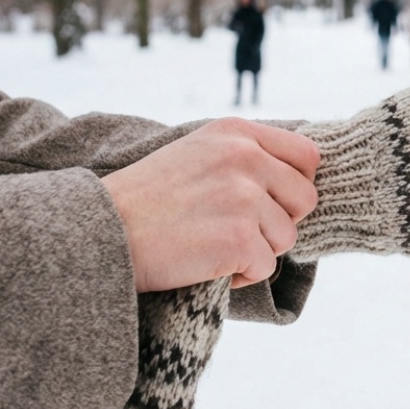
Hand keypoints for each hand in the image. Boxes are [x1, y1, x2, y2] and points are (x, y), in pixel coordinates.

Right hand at [101, 118, 319, 291]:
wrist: (101, 231)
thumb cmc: (148, 198)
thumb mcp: (199, 151)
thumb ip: (246, 154)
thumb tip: (300, 177)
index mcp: (238, 132)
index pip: (308, 156)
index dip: (294, 186)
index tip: (270, 203)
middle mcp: (246, 157)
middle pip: (304, 199)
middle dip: (279, 222)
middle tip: (238, 231)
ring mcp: (244, 197)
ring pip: (287, 237)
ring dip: (256, 251)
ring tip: (213, 246)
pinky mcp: (239, 238)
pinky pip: (265, 267)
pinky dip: (240, 276)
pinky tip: (206, 265)